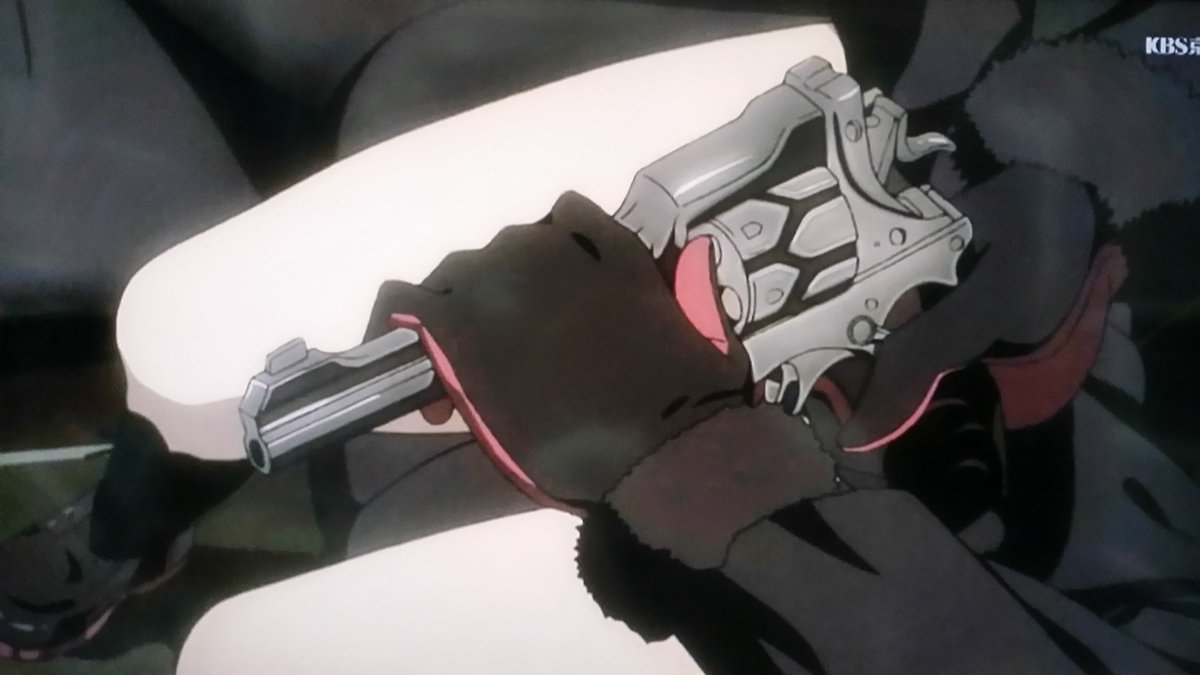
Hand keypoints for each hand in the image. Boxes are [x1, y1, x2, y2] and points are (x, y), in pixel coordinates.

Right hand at [362, 192, 753, 507]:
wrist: (666, 445)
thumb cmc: (572, 454)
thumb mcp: (492, 431)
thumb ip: (460, 381)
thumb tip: (451, 367)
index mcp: (462, 318)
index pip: (401, 301)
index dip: (400, 336)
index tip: (423, 379)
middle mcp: (501, 269)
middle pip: (456, 273)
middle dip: (456, 315)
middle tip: (481, 367)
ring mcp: (563, 250)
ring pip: (511, 245)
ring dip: (509, 280)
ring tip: (534, 323)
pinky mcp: (617, 246)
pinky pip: (572, 218)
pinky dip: (562, 239)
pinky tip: (572, 271)